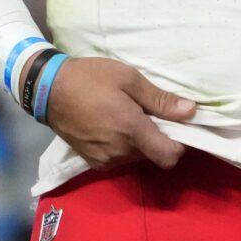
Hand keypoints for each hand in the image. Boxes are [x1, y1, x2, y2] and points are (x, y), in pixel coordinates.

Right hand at [43, 56, 195, 169]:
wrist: (48, 89)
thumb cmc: (91, 78)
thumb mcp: (129, 78)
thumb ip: (160, 99)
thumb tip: (191, 111)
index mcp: (132, 130)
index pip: (169, 156)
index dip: (180, 144)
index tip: (176, 125)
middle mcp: (120, 152)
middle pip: (154, 155)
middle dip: (158, 137)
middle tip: (148, 112)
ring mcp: (105, 160)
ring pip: (137, 158)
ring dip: (140, 142)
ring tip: (128, 116)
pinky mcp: (93, 163)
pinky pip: (120, 159)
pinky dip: (124, 146)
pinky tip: (113, 125)